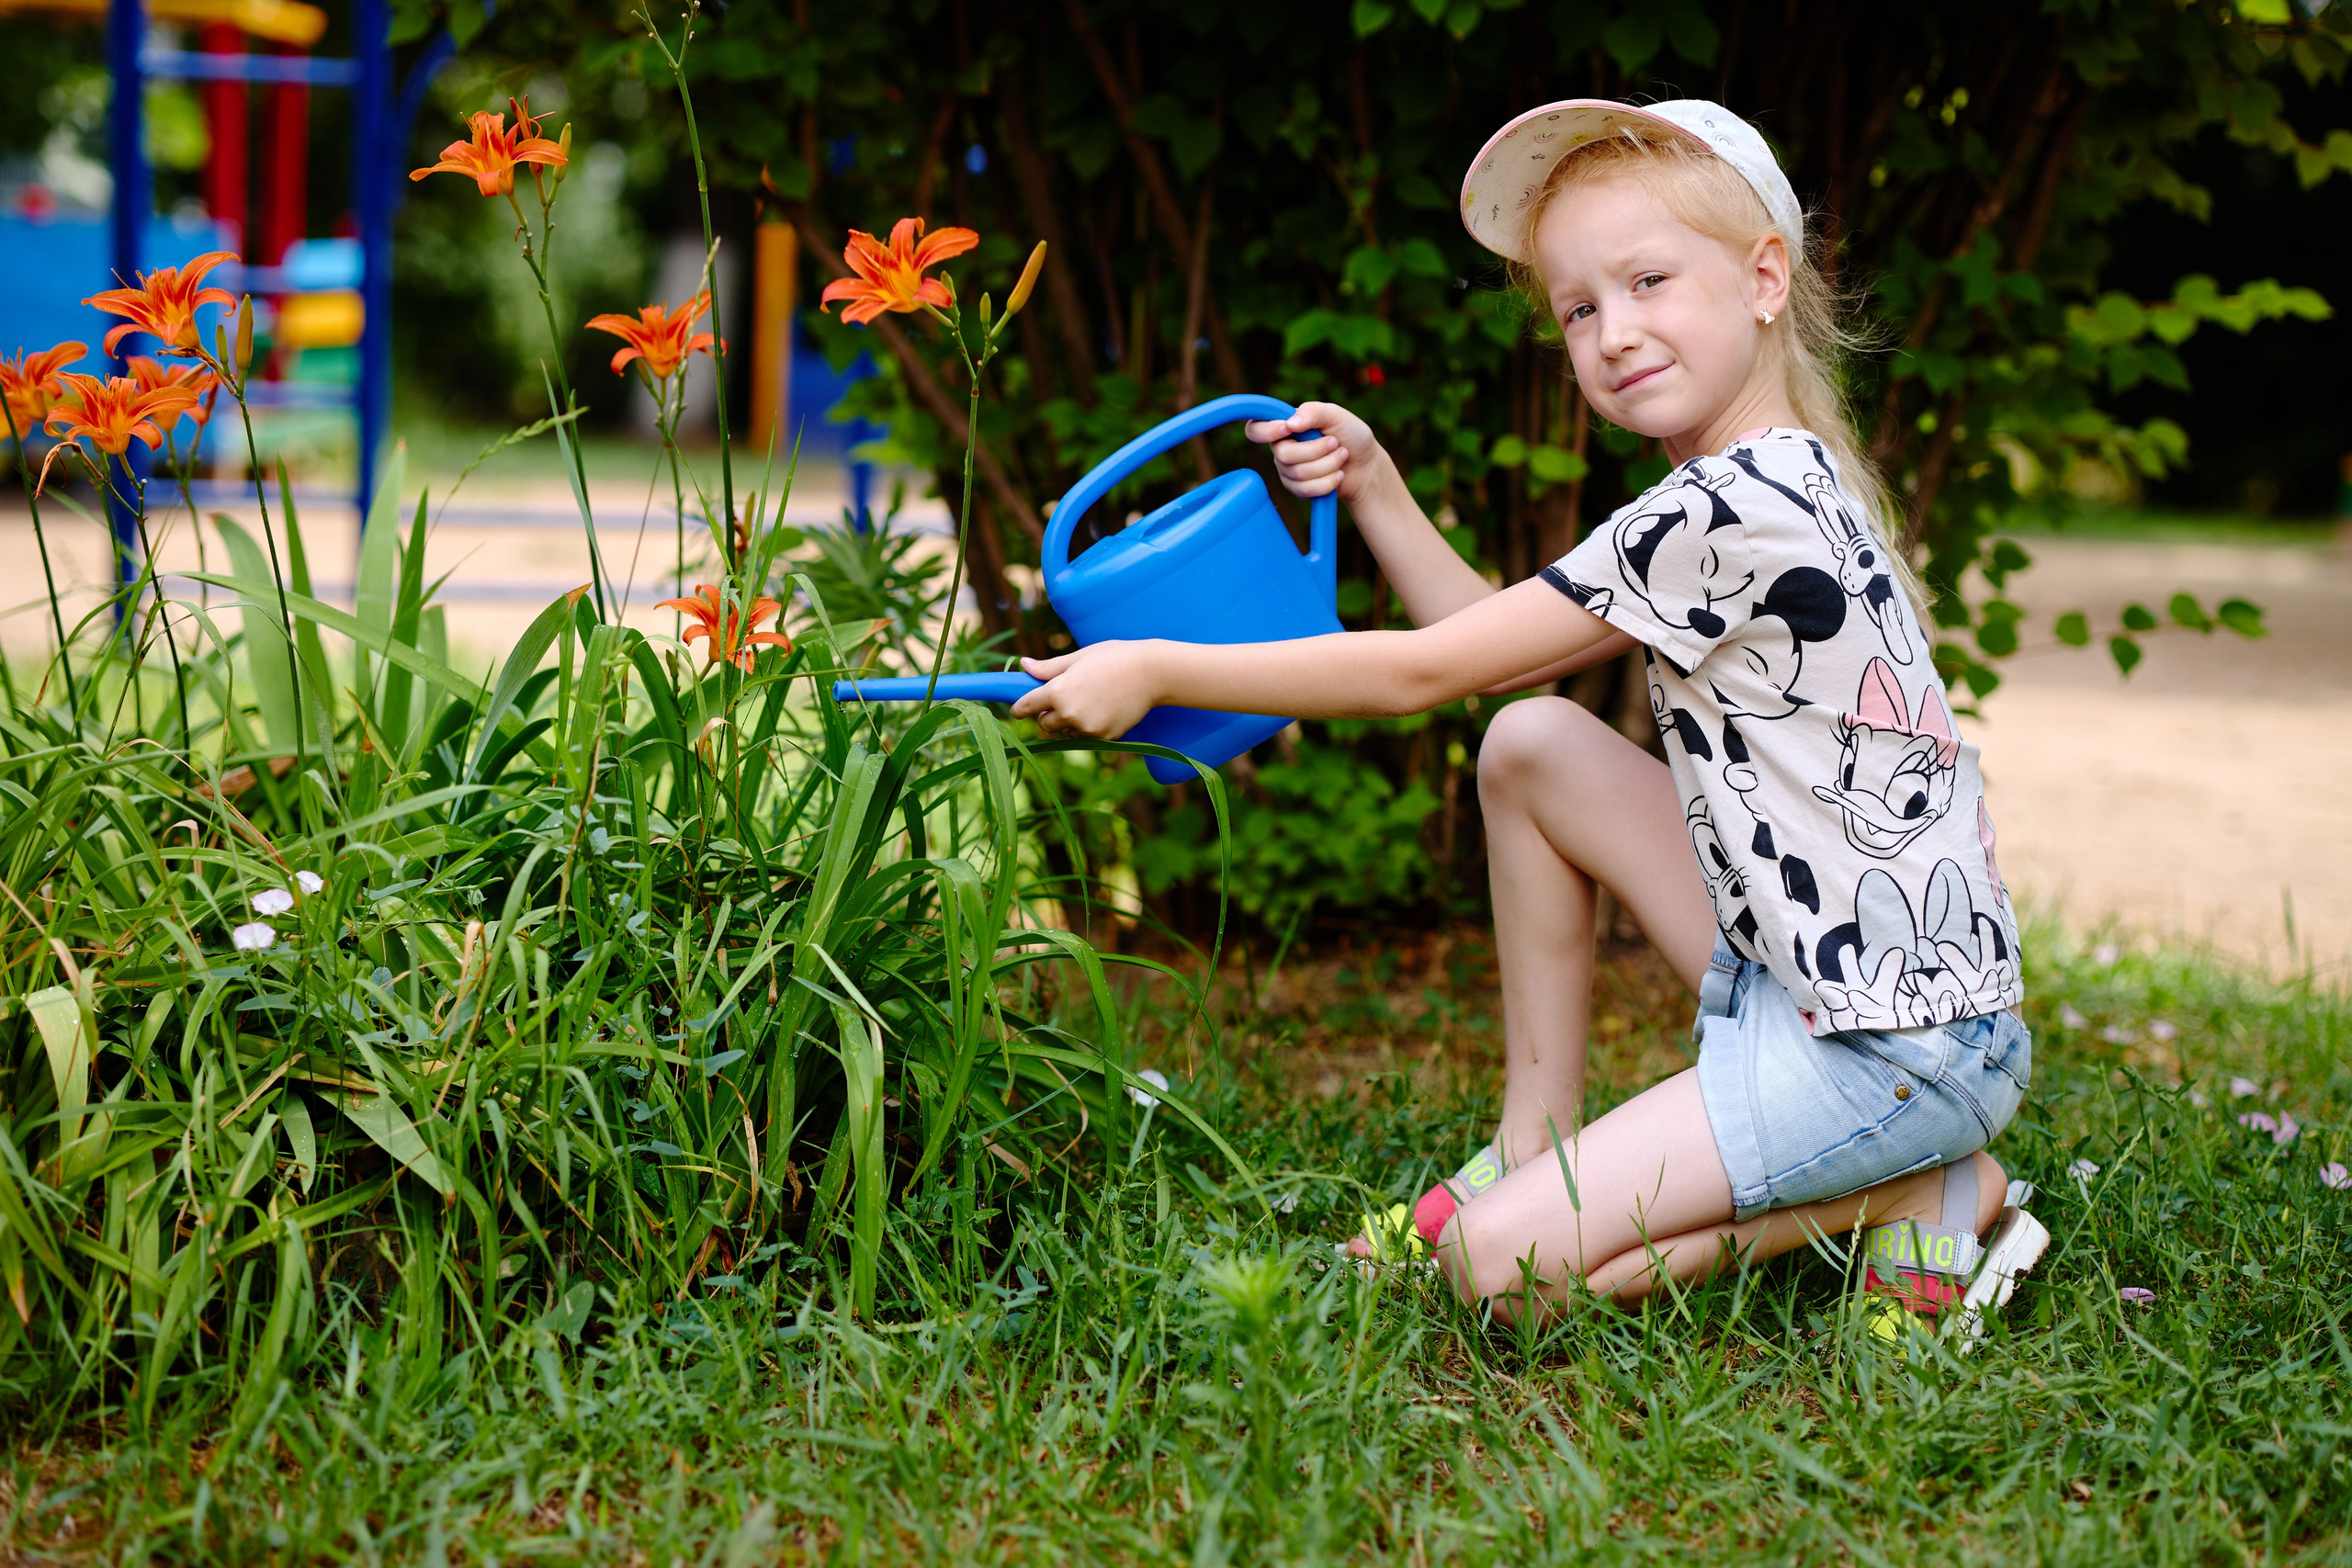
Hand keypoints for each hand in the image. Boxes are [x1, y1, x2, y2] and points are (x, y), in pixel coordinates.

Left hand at [1012, 641, 1161, 739]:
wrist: (1152, 673)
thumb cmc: (1114, 658)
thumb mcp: (1078, 657)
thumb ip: (1048, 667)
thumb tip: (1023, 665)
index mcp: (1058, 690)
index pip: (1025, 706)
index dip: (1019, 708)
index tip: (1018, 709)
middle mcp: (1069, 713)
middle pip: (1044, 724)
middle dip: (1048, 715)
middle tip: (1063, 700)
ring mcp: (1087, 728)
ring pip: (1066, 732)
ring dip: (1070, 722)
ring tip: (1090, 700)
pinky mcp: (1104, 737)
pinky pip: (1087, 736)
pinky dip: (1091, 726)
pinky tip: (1105, 708)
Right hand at [1244, 400, 1388, 507]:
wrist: (1367, 466)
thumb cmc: (1351, 436)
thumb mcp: (1336, 415)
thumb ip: (1313, 412)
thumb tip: (1289, 423)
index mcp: (1286, 426)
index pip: (1255, 429)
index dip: (1266, 431)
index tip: (1287, 429)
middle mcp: (1282, 448)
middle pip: (1283, 455)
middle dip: (1316, 450)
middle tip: (1336, 443)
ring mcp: (1288, 471)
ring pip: (1298, 473)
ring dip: (1328, 465)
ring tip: (1342, 457)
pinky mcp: (1298, 489)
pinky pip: (1306, 489)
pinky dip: (1328, 482)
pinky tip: (1338, 475)